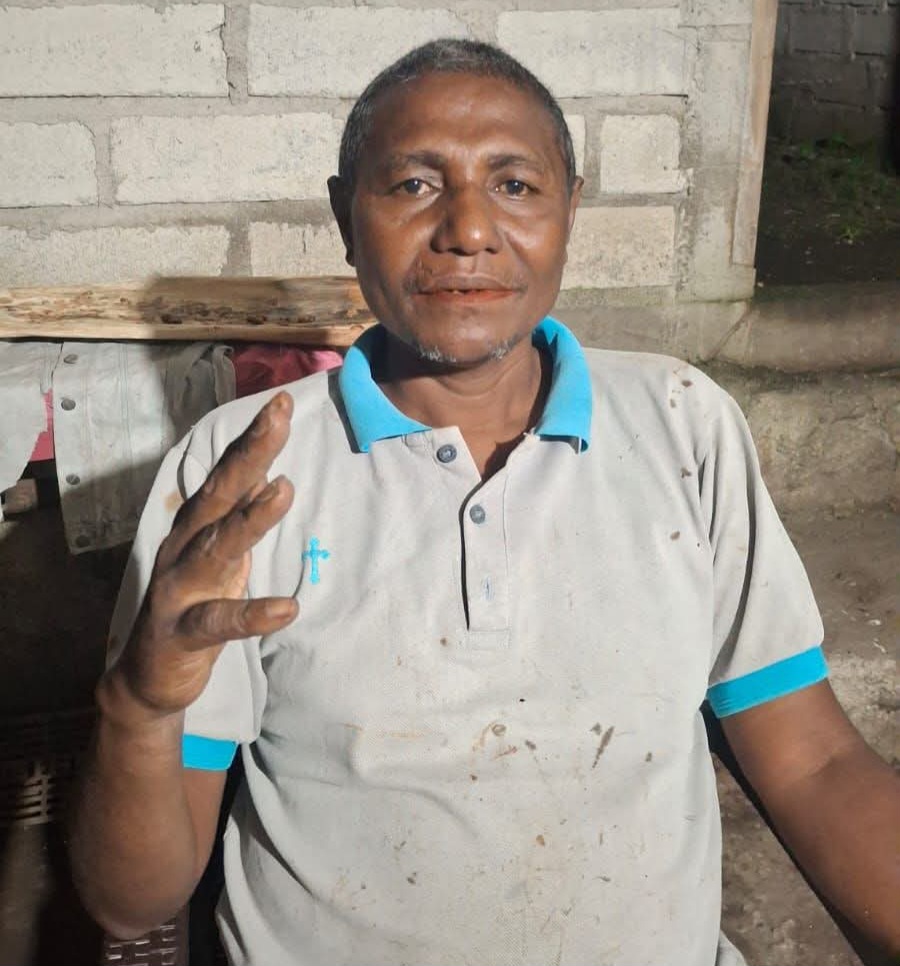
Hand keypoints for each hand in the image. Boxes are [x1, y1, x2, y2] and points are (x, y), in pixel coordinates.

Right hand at [108, 391, 297, 719]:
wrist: (148, 675)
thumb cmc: (195, 605)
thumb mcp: (220, 556)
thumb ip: (237, 518)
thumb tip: (266, 474)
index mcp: (196, 527)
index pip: (228, 475)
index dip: (253, 439)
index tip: (283, 402)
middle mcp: (183, 547)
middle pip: (219, 495)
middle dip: (250, 454)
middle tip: (280, 417)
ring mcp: (179, 589)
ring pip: (215, 548)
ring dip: (251, 520)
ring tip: (285, 489)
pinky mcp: (183, 632)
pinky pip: (218, 622)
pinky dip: (251, 614)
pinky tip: (287, 608)